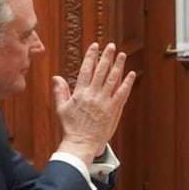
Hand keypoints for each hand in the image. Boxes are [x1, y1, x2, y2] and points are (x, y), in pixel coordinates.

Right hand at [52, 42, 136, 164]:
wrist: (81, 143)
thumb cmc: (70, 128)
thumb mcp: (61, 108)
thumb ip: (60, 91)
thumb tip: (56, 77)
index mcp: (80, 93)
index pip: (86, 69)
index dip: (91, 56)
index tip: (95, 46)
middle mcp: (93, 95)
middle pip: (101, 71)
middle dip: (106, 57)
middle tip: (111, 46)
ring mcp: (104, 102)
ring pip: (113, 79)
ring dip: (118, 66)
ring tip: (122, 55)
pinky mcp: (113, 110)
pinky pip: (122, 93)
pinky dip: (127, 83)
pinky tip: (131, 74)